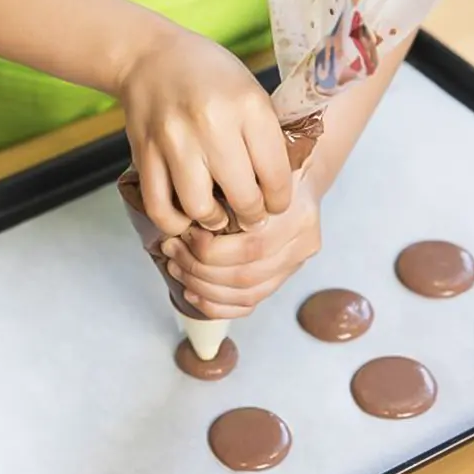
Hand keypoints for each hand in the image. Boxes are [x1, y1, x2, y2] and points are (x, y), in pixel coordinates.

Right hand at [119, 28, 291, 235]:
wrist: (148, 57)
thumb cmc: (208, 75)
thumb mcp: (250, 92)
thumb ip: (264, 137)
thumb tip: (276, 188)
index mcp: (248, 105)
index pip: (276, 174)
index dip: (279, 200)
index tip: (275, 204)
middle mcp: (211, 123)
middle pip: (242, 197)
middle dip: (252, 216)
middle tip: (251, 215)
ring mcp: (174, 140)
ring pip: (199, 208)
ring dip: (214, 221)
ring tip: (219, 216)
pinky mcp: (144, 153)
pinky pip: (159, 207)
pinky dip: (174, 222)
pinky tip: (185, 216)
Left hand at [160, 171, 321, 317]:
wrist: (293, 178)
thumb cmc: (263, 171)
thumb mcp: (249, 169)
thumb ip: (228, 190)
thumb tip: (183, 214)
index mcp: (296, 214)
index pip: (250, 247)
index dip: (209, 249)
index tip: (183, 234)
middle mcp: (301, 243)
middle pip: (245, 274)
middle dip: (198, 268)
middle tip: (172, 251)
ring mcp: (295, 264)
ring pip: (245, 294)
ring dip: (202, 286)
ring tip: (177, 267)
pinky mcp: (282, 279)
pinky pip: (249, 304)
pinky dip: (216, 305)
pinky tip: (193, 293)